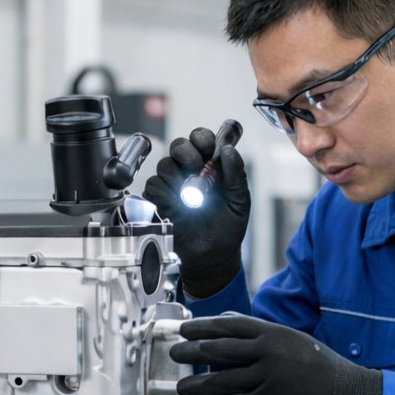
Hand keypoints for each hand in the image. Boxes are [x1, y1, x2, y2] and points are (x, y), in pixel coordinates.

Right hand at [142, 127, 249, 297]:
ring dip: (179, 178)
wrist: (213, 256)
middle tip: (198, 170)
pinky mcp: (158, 200)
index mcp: (209, 166)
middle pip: (178, 145)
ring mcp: (172, 185)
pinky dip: (166, 193)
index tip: (210, 150)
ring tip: (192, 197)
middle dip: (188, 154)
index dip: (203, 139)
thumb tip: (228, 150)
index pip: (200, 138)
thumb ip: (236, 174)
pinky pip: (154, 185)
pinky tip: (180, 205)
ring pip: (165, 164)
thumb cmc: (227, 227)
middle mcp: (189, 171)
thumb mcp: (239, 200)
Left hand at [170, 315, 381, 394]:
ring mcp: (269, 375)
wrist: (349, 394)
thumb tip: (227, 320)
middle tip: (174, 353)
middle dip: (192, 352)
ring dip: (198, 384)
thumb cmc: (321, 367)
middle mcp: (269, 350)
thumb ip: (261, 333)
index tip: (184, 328)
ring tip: (182, 387)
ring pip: (222, 379)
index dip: (203, 326)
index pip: (230, 325)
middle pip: (219, 349)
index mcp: (274, 332)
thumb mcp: (293, 341)